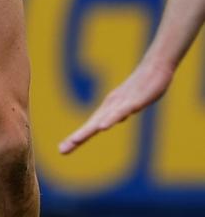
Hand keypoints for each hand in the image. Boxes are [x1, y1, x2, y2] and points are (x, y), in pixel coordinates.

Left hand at [58, 55, 174, 153]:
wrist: (156, 66)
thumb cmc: (144, 84)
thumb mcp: (130, 103)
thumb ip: (119, 112)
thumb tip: (111, 120)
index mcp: (109, 107)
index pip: (91, 126)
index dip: (77, 138)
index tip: (62, 150)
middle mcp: (111, 105)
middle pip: (91, 125)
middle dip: (77, 138)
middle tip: (61, 150)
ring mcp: (122, 102)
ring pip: (102, 120)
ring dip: (88, 131)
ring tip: (75, 141)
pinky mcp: (134, 101)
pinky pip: (121, 112)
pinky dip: (111, 120)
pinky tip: (102, 127)